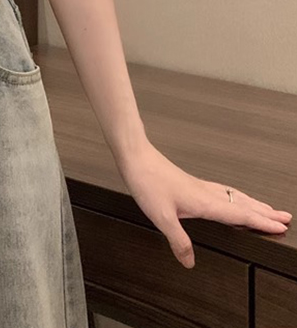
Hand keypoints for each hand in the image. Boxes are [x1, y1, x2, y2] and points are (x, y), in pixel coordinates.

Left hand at [116, 141, 291, 268]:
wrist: (136, 156)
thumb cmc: (147, 181)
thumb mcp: (160, 216)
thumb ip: (177, 240)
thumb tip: (190, 262)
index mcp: (204, 201)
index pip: (239, 214)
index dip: (260, 222)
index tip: (280, 227)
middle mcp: (205, 192)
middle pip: (242, 203)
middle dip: (264, 212)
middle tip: (285, 218)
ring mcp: (198, 185)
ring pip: (233, 195)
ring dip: (252, 202)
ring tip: (266, 208)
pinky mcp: (190, 182)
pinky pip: (222, 190)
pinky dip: (235, 195)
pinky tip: (229, 196)